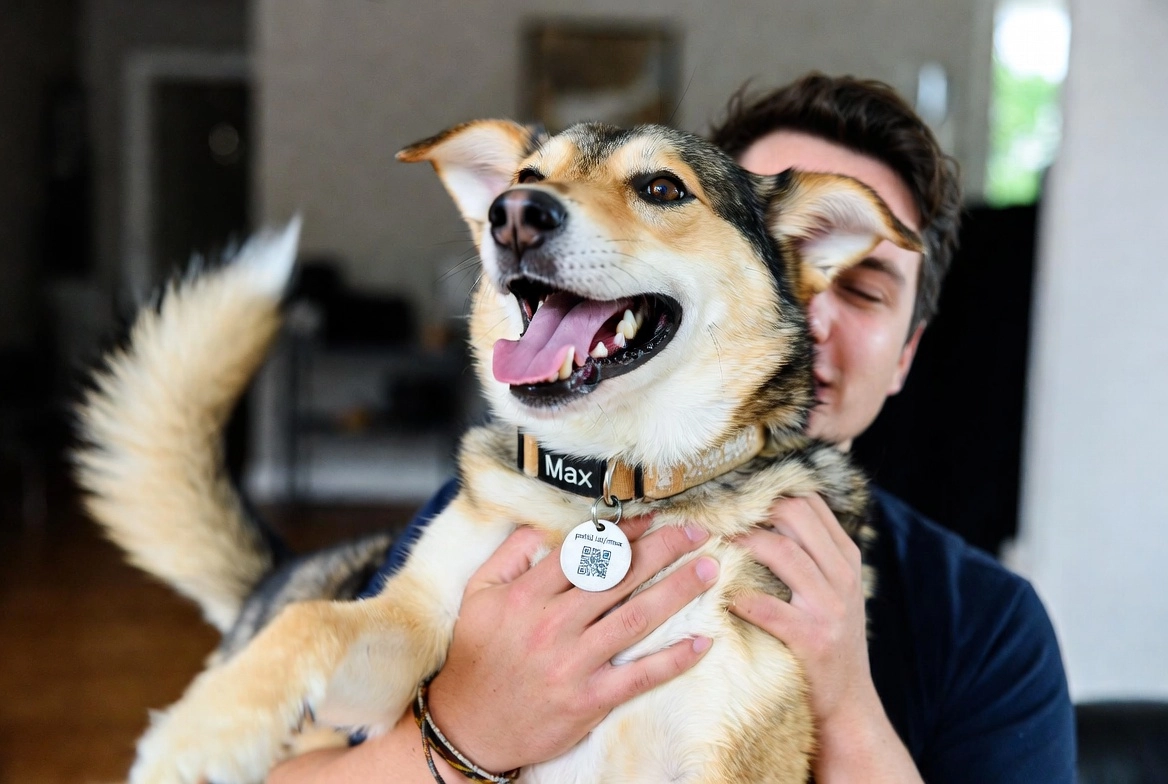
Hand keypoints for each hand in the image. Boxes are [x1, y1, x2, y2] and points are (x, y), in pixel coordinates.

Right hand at [426, 517, 717, 771]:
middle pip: (619, 578)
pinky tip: (702, 643)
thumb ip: (509, 555)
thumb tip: (544, 528)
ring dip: (677, 591)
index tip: (654, 518)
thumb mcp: (477, 595)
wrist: (468, 726)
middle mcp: (552, 625)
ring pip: (636, 618)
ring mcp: (573, 664)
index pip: (586, 552)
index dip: (624, 532)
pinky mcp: (588, 700)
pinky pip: (640, 676)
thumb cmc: (475, 658)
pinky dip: (674, 659)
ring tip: (708, 571)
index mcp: (527, 596)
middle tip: (696, 534)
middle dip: (663, 550)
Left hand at [729, 494, 873, 727]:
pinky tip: (718, 593)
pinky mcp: (812, 638)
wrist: (848, 703)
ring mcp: (830, 606)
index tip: (736, 493)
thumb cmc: (828, 640)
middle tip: (718, 513)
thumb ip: (810, 553)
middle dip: (753, 508)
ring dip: (741, 543)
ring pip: (782, 551)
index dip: (770, 490)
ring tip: (712, 543)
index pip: (810, 502)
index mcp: (846, 558)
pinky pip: (766, 606)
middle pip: (796, 514)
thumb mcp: (832, 590)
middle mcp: (843, 575)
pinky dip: (738, 596)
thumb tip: (764, 513)